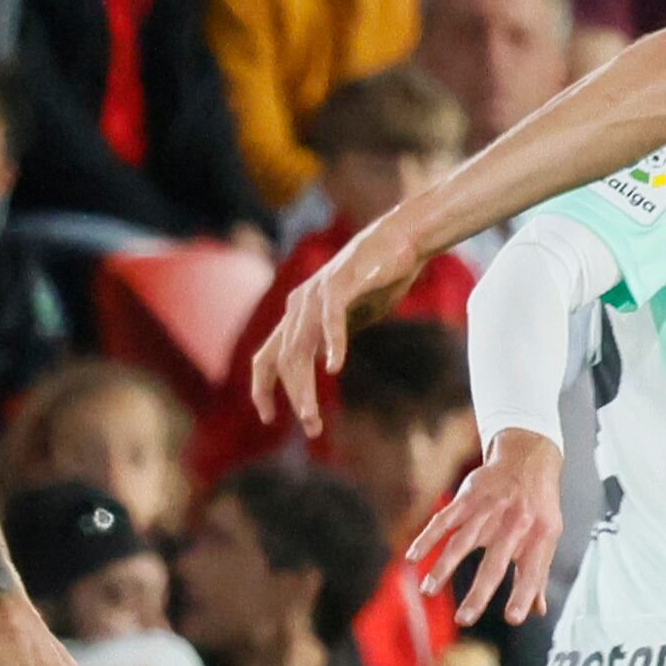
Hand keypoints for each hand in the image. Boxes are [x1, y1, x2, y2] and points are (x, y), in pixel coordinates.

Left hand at [249, 219, 423, 436]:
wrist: (403, 240)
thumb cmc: (379, 277)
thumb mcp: (349, 316)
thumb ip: (331, 336)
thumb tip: (325, 362)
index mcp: (297, 314)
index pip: (266, 357)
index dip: (262, 389)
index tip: (269, 418)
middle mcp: (299, 304)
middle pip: (282, 360)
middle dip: (293, 396)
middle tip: (310, 426)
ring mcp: (317, 293)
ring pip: (299, 347)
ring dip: (304, 385)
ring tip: (312, 413)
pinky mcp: (341, 283)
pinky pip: (331, 318)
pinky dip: (331, 343)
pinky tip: (335, 366)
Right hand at [411, 426, 566, 623]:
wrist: (528, 456)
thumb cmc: (537, 504)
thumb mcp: (548, 535)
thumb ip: (538, 572)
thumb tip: (538, 609)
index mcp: (539, 535)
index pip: (532, 571)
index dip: (524, 595)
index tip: (514, 618)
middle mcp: (515, 522)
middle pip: (495, 562)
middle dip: (480, 593)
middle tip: (464, 619)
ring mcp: (490, 509)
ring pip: (463, 541)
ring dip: (444, 567)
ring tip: (428, 591)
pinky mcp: (468, 498)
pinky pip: (445, 519)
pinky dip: (427, 538)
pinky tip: (413, 556)